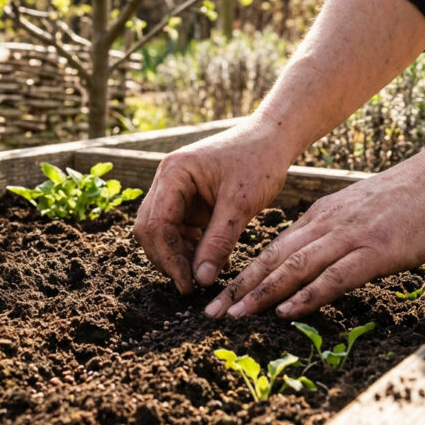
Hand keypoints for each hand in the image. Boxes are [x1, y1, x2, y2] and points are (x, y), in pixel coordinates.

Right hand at [132, 117, 296, 294]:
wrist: (273, 139)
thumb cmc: (259, 161)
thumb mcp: (241, 204)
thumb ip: (219, 242)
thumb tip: (201, 280)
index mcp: (173, 173)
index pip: (156, 224)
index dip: (169, 258)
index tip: (188, 284)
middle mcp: (167, 181)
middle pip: (150, 229)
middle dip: (168, 259)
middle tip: (192, 285)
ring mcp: (175, 191)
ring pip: (163, 233)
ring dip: (180, 256)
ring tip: (208, 273)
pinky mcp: (188, 200)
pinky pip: (180, 230)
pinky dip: (192, 248)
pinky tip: (215, 260)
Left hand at [205, 150, 424, 318]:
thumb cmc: (411, 198)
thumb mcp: (361, 211)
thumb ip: (337, 232)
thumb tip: (317, 257)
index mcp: (322, 217)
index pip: (274, 248)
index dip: (245, 273)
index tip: (221, 294)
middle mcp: (327, 225)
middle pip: (273, 259)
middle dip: (239, 287)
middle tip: (211, 312)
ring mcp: (350, 237)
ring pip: (294, 267)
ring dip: (261, 293)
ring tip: (235, 315)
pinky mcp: (375, 250)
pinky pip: (334, 276)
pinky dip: (307, 295)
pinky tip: (287, 311)